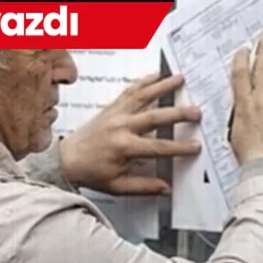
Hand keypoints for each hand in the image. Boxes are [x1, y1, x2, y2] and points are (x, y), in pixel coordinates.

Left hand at [58, 72, 201, 194]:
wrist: (65, 159)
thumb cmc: (90, 172)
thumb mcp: (117, 186)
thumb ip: (143, 186)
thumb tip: (166, 188)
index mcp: (123, 147)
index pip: (158, 147)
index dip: (179, 147)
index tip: (195, 147)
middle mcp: (120, 126)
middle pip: (155, 116)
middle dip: (178, 113)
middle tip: (196, 111)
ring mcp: (116, 114)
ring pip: (143, 96)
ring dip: (163, 86)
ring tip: (180, 79)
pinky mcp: (111, 107)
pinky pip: (129, 91)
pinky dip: (144, 81)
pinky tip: (156, 75)